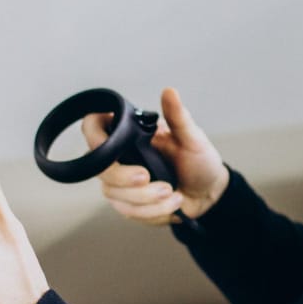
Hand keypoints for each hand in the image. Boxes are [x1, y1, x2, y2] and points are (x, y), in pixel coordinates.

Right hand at [82, 86, 228, 226]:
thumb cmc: (199, 161)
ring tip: (172, 192)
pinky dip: (154, 210)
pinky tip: (172, 203)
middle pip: (99, 168)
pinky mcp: (128, 205)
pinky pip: (129, 211)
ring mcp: (120, 183)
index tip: (113, 144)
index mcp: (130, 135)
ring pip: (114, 194)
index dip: (94, 134)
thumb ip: (178, 116)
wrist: (209, 193)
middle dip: (124, 177)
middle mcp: (119, 157)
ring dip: (146, 198)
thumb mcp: (193, 138)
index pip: (93, 128)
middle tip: (147, 176)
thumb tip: (169, 92)